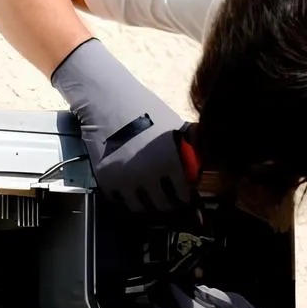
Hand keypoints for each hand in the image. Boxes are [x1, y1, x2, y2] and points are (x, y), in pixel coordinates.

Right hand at [50, 38, 195, 214]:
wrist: (106, 99)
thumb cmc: (144, 108)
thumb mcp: (174, 126)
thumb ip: (189, 150)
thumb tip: (200, 171)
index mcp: (171, 160)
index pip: (185, 195)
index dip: (186, 198)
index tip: (185, 199)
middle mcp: (149, 173)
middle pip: (164, 206)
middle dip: (168, 204)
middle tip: (166, 201)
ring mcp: (126, 178)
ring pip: (140, 208)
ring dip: (146, 205)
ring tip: (147, 197)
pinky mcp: (106, 180)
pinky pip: (119, 201)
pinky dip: (125, 198)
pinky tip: (129, 189)